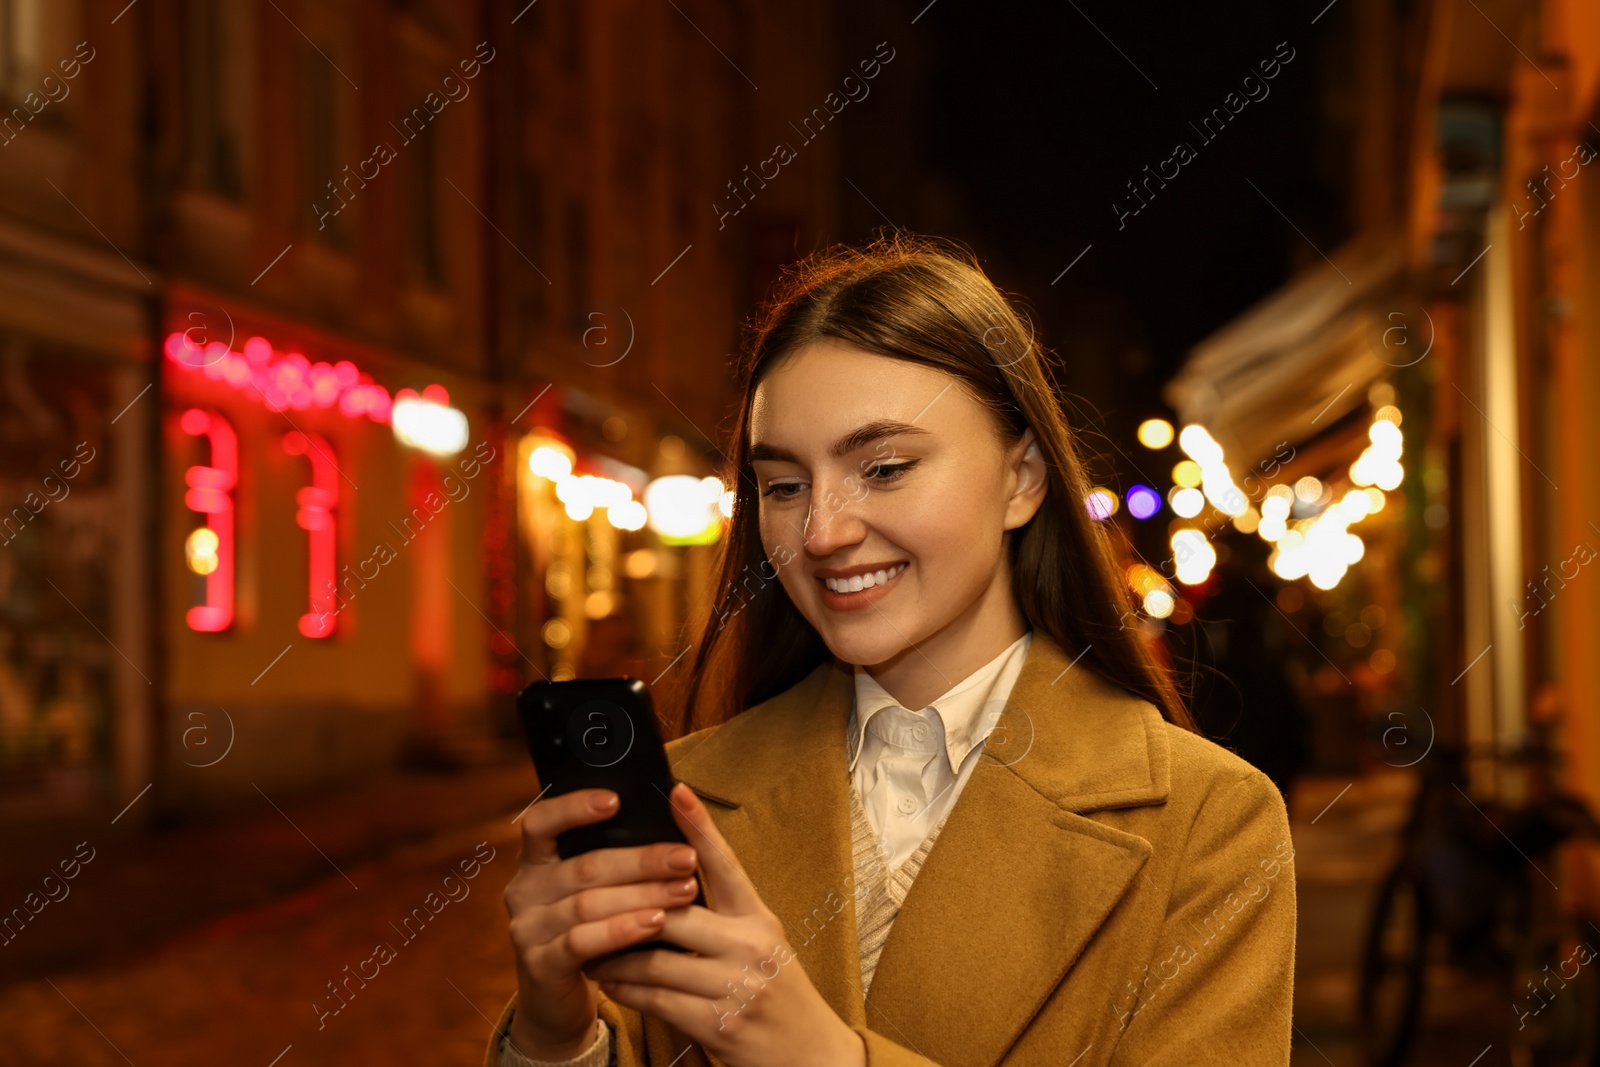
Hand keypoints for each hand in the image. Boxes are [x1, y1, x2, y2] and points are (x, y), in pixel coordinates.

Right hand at [502, 786, 705, 1058]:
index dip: (574, 807)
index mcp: (535, 862)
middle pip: (585, 866)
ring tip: (684, 891)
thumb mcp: (591, 892)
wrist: (557, 1002)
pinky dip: (621, 931)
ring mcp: (527, 928)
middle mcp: (524, 890)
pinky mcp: (539, 964)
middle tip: (687, 857)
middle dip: (642, 861)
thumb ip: (610, 859)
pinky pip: (582, 942)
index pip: (541, 822)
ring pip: (588, 904)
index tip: (616, 800)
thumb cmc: (587, 933)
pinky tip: (655, 924)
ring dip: (642, 896)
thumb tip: (666, 819)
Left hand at [584, 783, 866, 1066]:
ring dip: (615, 956)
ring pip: (656, 959)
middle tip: (589, 899)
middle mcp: (751, 945)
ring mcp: (737, 985)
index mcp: (760, 919)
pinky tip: (610, 983)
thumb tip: (668, 888)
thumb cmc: (776, 997)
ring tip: (589, 948)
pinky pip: (657, 999)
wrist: (810, 1057)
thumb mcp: (761, 947)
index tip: (677, 791)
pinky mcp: (720, 1023)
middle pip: (674, 911)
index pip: (726, 865)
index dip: (700, 827)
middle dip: (627, 909)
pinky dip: (626, 990)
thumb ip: (723, 920)